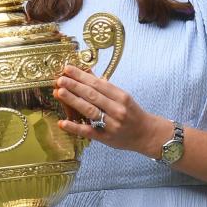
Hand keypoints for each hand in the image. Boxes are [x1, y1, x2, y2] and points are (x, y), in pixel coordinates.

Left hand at [54, 65, 171, 156]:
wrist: (146, 134)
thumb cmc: (132, 113)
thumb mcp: (123, 97)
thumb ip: (105, 87)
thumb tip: (87, 73)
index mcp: (122, 97)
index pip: (98, 84)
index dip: (82, 76)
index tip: (68, 69)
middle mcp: (117, 110)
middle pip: (92, 95)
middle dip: (74, 86)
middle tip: (60, 79)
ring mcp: (111, 124)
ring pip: (89, 110)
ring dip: (73, 101)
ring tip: (59, 92)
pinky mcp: (106, 138)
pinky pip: (88, 131)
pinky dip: (74, 127)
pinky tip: (62, 122)